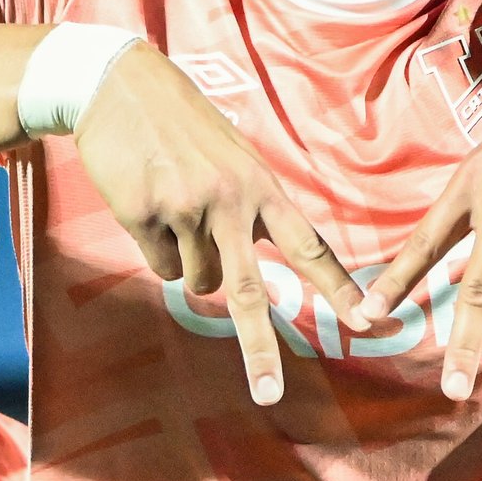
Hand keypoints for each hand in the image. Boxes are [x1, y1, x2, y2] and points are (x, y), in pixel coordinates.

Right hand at [76, 44, 365, 404]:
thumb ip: (250, 209)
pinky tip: (147, 204)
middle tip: (269, 393)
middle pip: (249, 290)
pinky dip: (155, 247)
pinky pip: (159, 265)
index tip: (366, 322)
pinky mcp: (142, 216)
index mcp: (261, 186)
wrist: (116, 87)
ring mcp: (184, 210)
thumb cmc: (182, 125)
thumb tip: (233, 281)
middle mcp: (229, 201)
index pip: (309, 245)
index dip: (338, 287)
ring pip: (194, 282)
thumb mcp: (232, 156)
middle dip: (260, 348)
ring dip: (188, 263)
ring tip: (175, 209)